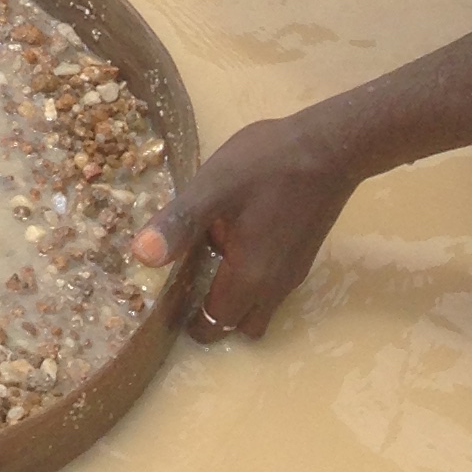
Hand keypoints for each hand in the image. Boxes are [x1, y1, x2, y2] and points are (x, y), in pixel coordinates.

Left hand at [132, 112, 360, 338]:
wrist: (329, 148)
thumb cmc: (267, 166)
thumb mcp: (213, 188)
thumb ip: (180, 223)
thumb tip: (142, 257)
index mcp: (250, 276)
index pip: (217, 323)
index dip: (192, 324)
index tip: (167, 308)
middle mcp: (276, 285)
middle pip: (240, 323)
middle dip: (214, 318)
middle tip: (184, 284)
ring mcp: (293, 270)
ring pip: (260, 306)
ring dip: (234, 298)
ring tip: (205, 257)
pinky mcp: (302, 252)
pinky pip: (272, 284)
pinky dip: (251, 279)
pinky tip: (234, 236)